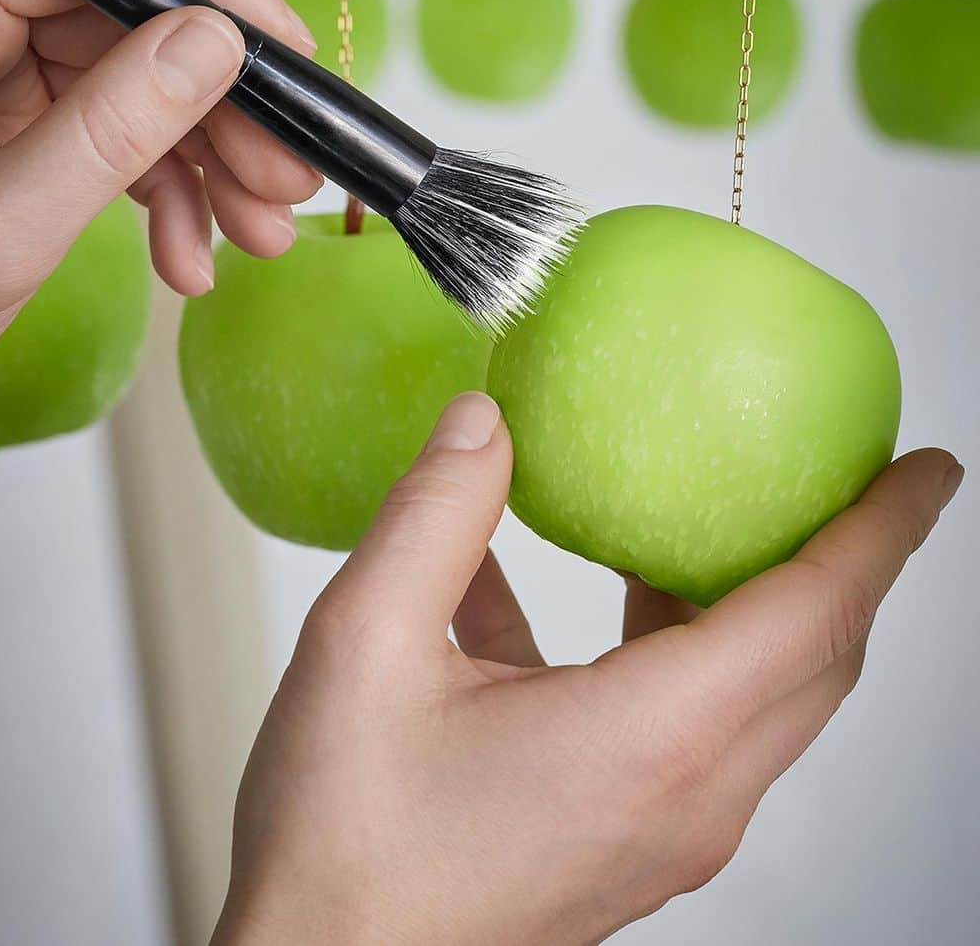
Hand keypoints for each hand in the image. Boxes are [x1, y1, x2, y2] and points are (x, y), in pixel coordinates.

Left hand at [0, 0, 320, 401]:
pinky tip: (191, 254)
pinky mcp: (4, 116)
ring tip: (257, 236)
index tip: (291, 61)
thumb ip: (107, 134)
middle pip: (132, 18)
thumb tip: (214, 45)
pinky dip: (162, 189)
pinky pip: (109, 128)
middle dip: (221, 109)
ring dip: (207, 159)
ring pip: (135, 77)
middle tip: (286, 183)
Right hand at [213, 392, 962, 945]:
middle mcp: (686, 793)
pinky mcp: (623, 840)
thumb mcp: (364, 646)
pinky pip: (683, 724)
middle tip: (851, 478)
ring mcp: (661, 827)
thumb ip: (433, 517)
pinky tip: (539, 590)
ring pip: (760, 696)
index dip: (883, 528)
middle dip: (850, 561)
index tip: (933, 467)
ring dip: (759, 600)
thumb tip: (483, 422)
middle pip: (816, 660)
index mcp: (650, 739)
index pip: (814, 612)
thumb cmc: (346, 844)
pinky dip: (660, 643)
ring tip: (707, 517)